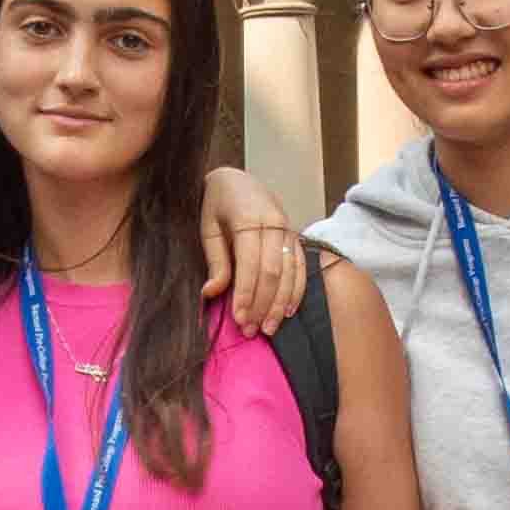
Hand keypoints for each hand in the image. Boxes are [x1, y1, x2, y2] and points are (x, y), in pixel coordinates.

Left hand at [198, 168, 307, 332]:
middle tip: (251, 330)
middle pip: (273, 272)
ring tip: (269, 328)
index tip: (239, 318)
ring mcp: (288, 229)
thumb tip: (212, 292)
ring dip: (280, 304)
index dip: (246, 293)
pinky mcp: (295, 236)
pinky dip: (297, 290)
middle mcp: (274, 223)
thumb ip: (215, 260)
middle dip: (263, 304)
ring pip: (289, 272)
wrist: (236, 179)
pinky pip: (301, 267)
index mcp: (249, 218)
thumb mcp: (208, 228)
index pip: (250, 263)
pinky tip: (289, 311)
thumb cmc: (217, 204)